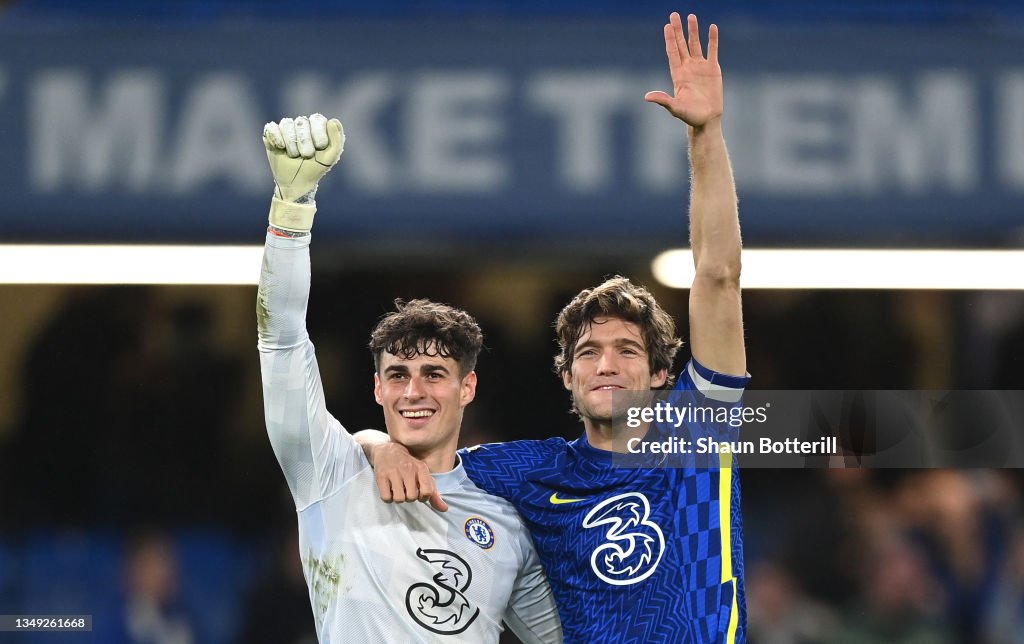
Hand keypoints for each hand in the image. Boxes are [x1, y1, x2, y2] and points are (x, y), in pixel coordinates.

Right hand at [263, 113, 344, 232]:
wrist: (296, 183)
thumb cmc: (315, 169)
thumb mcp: (330, 157)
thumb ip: (337, 140)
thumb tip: (333, 121)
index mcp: (317, 127)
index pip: (317, 119)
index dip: (318, 134)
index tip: (319, 148)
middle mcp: (301, 124)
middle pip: (301, 122)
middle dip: (304, 142)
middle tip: (306, 155)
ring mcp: (286, 129)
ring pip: (286, 123)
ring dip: (291, 143)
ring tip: (294, 155)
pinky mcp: (271, 134)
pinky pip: (271, 127)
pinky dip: (276, 137)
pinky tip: (280, 148)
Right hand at [372, 442, 448, 511]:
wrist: (387, 450)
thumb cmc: (408, 466)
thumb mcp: (423, 475)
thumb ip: (434, 493)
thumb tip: (444, 509)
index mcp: (421, 468)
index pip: (427, 492)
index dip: (423, 497)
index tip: (418, 493)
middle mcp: (408, 469)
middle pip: (412, 497)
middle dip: (408, 498)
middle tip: (405, 490)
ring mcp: (394, 472)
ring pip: (399, 499)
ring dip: (398, 498)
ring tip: (397, 489)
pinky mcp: (381, 476)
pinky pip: (386, 497)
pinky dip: (388, 498)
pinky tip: (389, 489)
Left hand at [644, 13, 722, 127]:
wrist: (707, 119)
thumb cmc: (690, 116)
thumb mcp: (675, 108)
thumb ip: (663, 100)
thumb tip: (647, 97)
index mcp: (678, 74)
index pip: (672, 52)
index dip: (669, 39)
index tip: (667, 26)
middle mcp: (688, 67)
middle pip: (682, 44)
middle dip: (678, 30)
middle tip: (674, 15)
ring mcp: (700, 67)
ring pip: (696, 44)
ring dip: (693, 31)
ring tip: (691, 16)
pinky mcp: (713, 69)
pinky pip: (712, 50)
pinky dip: (712, 39)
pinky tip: (712, 27)